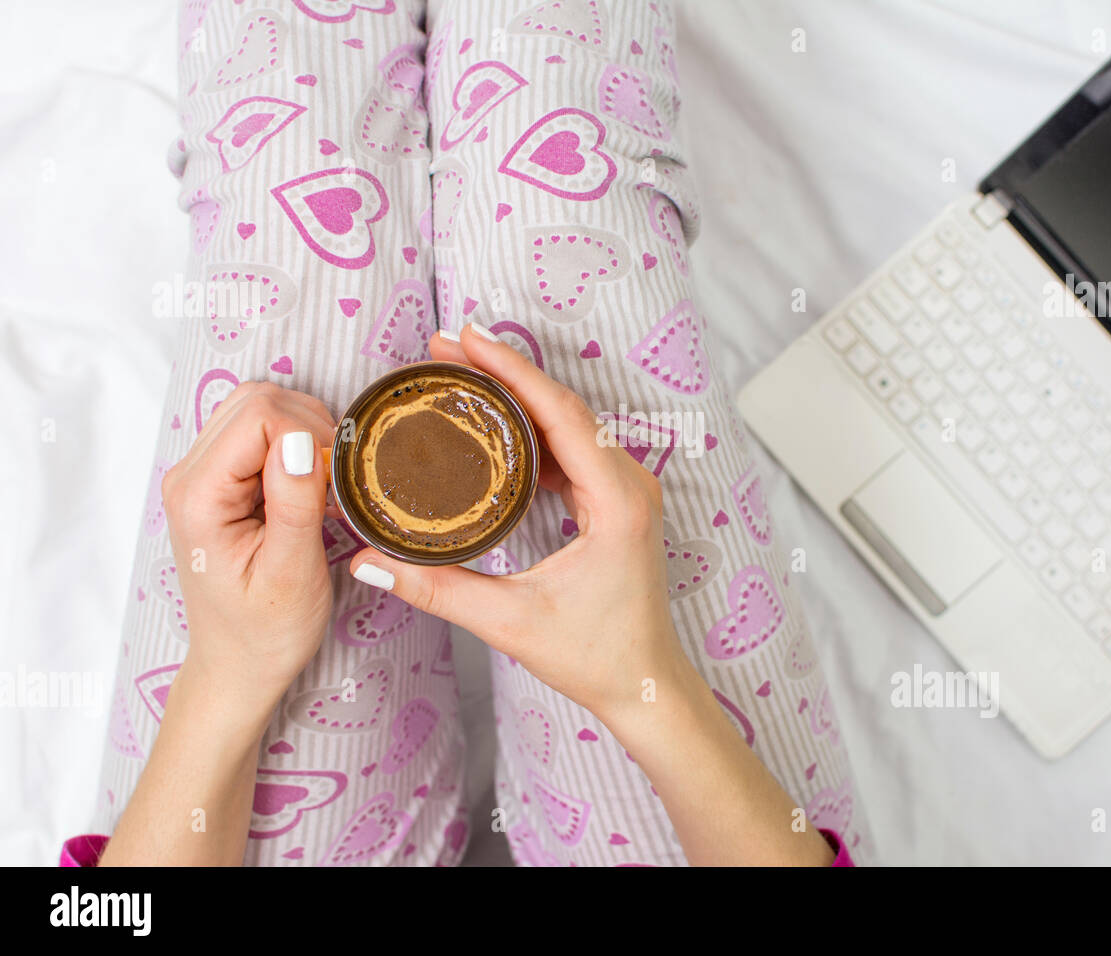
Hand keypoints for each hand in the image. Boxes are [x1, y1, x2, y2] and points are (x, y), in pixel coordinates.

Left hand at [161, 381, 336, 715]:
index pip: (259, 416)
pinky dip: (295, 446)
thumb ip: (294, 503)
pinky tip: (309, 488)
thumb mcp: (292, 573)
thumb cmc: (265, 631)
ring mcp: (202, 473)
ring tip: (322, 489)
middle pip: (256, 398)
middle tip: (332, 486)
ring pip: (259, 406)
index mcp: (198, 496)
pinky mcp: (220, 478)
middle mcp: (190, 475)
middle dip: (308, 428)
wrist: (240, 664)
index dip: (307, 437)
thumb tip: (302, 442)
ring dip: (303, 434)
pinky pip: (260, 431)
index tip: (332, 486)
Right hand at [345, 329, 838, 865]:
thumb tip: (369, 564)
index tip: (467, 337)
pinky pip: (573, 449)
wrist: (645, 685)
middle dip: (504, 372)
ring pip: (569, 424)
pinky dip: (533, 429)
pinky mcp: (617, 502)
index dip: (511, 370)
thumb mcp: (510, 622)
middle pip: (563, 407)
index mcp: (617, 501)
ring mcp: (627, 490)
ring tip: (461, 372)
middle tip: (447, 345)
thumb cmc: (596, 656)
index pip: (560, 414)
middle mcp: (630, 484)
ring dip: (518, 396)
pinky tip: (493, 423)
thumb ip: (437, 590)